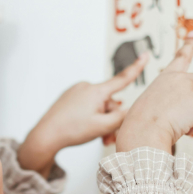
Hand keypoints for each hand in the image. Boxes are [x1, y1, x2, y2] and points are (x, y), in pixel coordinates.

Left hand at [17, 53, 148, 176]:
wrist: (46, 136)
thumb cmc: (72, 130)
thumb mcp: (102, 127)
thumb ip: (121, 118)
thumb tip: (129, 110)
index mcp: (96, 91)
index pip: (122, 79)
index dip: (137, 68)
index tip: (146, 55)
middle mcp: (86, 87)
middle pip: (109, 103)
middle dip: (111, 119)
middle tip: (107, 138)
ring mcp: (76, 91)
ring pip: (98, 107)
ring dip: (101, 121)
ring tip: (97, 138)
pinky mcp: (69, 97)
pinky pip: (87, 106)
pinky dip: (90, 117)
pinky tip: (85, 129)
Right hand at [116, 40, 192, 153]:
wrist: (143, 132)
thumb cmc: (143, 126)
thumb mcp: (153, 105)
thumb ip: (172, 100)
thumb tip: (189, 109)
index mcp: (166, 78)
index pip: (181, 57)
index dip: (189, 44)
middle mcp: (180, 78)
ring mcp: (191, 87)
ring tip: (181, 123)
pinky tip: (184, 128)